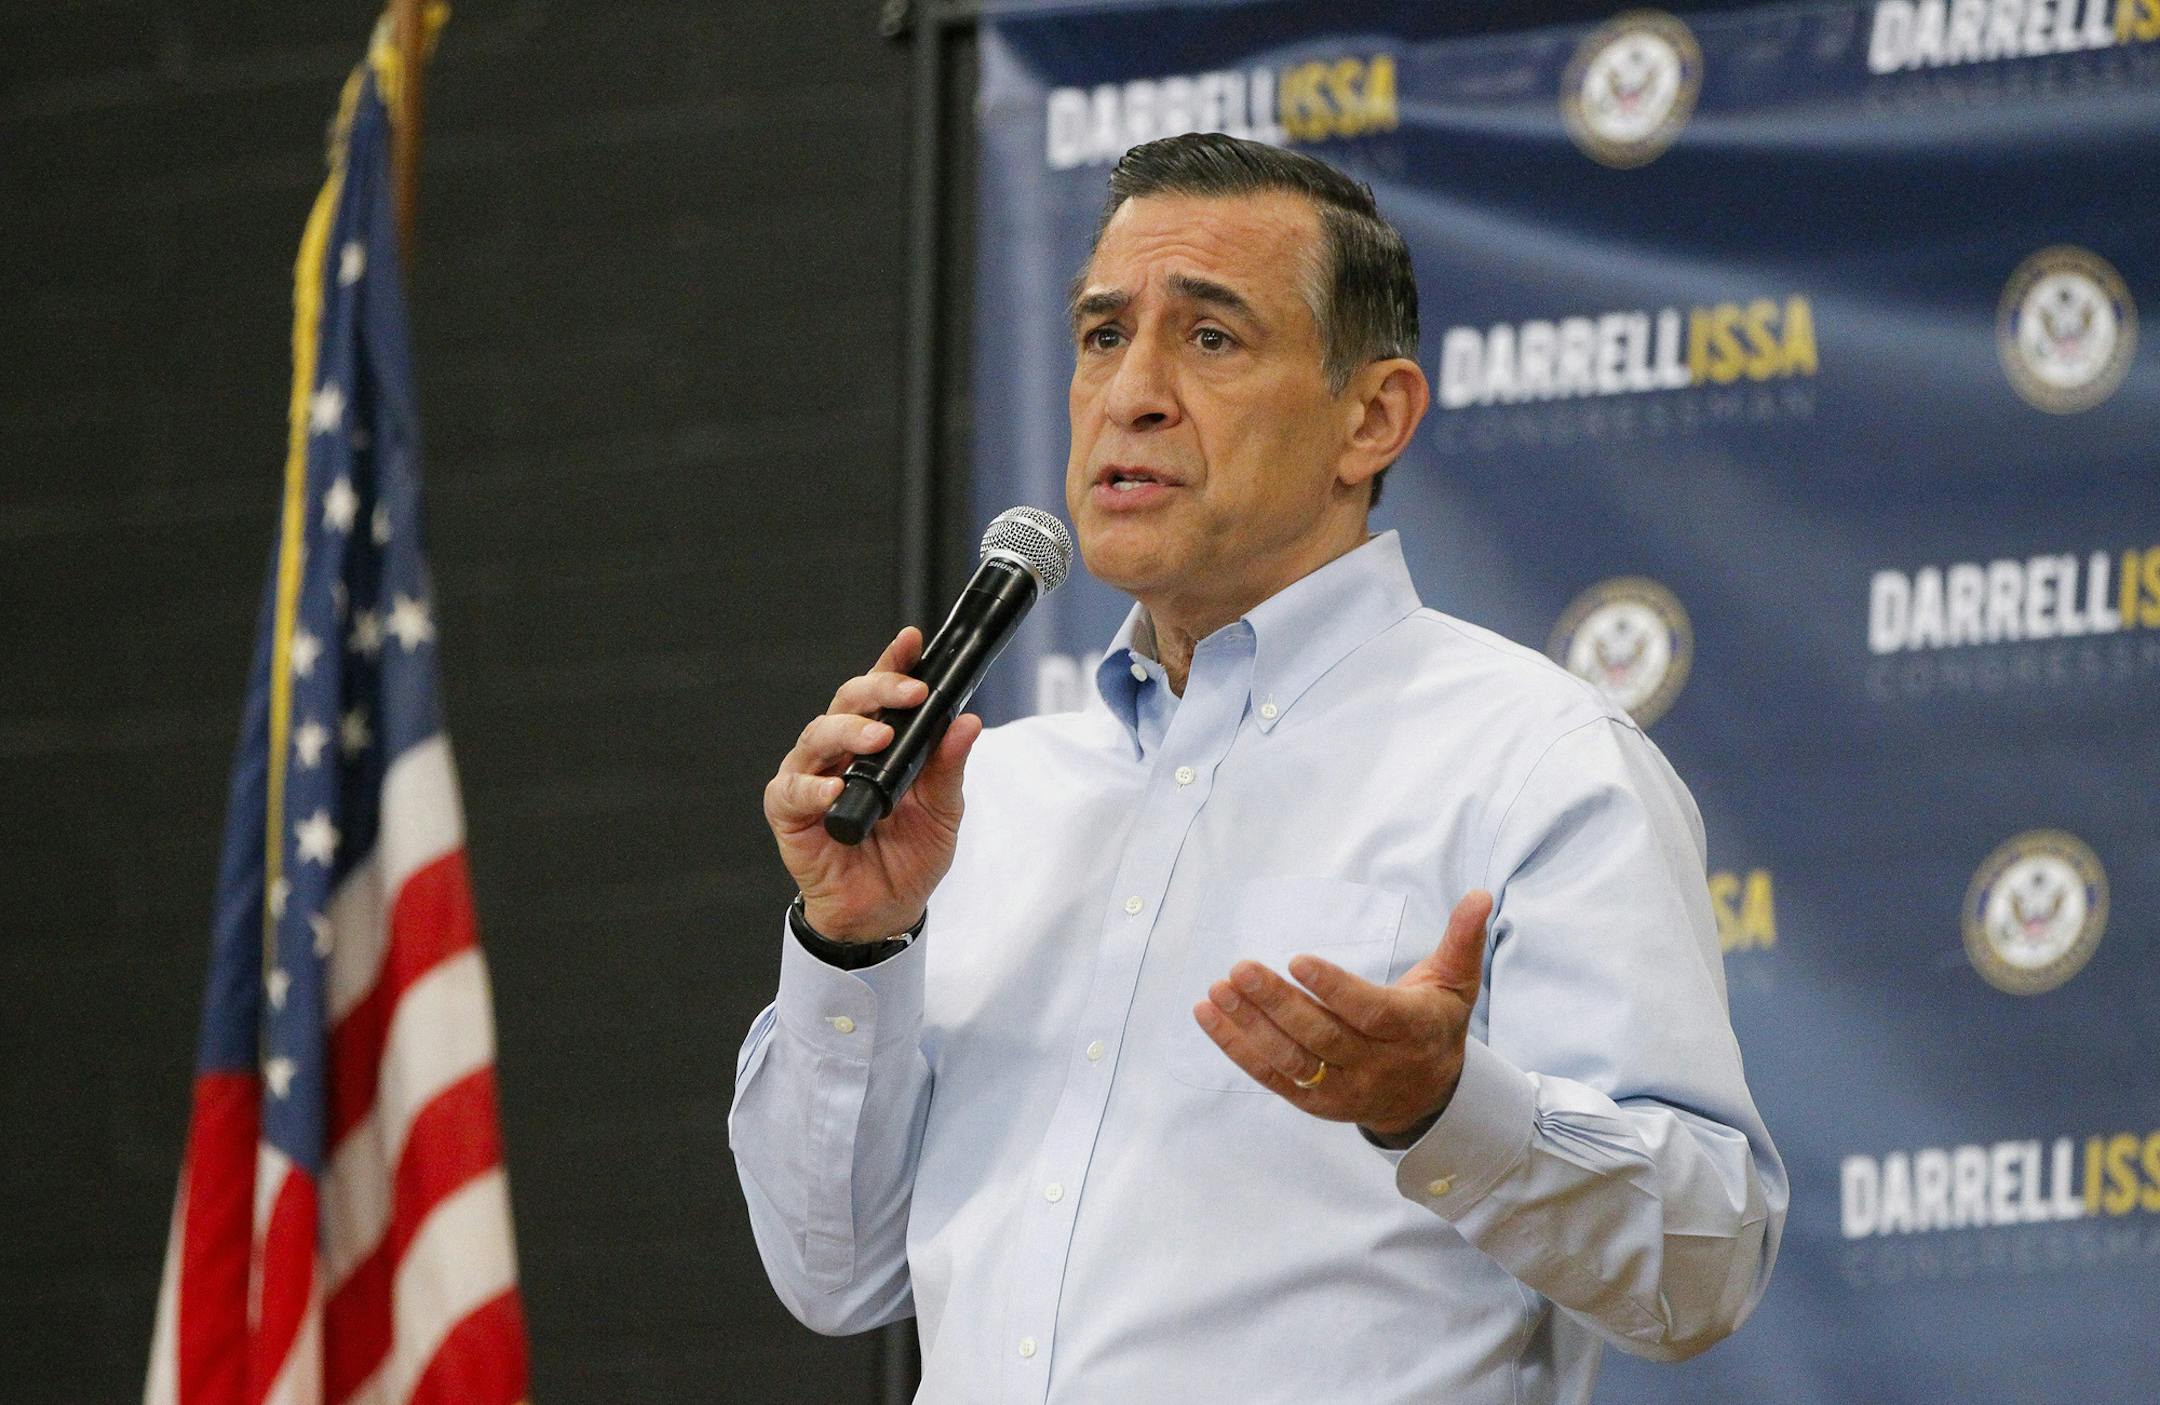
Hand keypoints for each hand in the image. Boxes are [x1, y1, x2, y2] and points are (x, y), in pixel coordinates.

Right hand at [763, 626, 982, 940]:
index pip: (881, 692)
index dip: (892, 664)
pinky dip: (812, 786)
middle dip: (877, 690)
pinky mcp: (789, 813)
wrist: (885, 910)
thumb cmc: (908, 856)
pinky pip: (792, 791)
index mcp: (877, 742)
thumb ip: (949, 766)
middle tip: (909, 695)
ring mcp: (811, 778)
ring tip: (878, 739)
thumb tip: (968, 722)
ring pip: (816, 735)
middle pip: (847, 702)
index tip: (912, 642)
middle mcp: (840, 752)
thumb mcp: (943, 810)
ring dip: (847, 731)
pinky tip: (833, 788)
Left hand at [1192, 890, 1493, 1137]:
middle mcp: (1375, 1066)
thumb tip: (1480, 894)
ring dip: (1248, 1026)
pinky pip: (1271, 1076)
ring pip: (1291, 1059)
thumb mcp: (1455, 984)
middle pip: (1320, 1036)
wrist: (1429, 1098)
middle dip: (1277, 1003)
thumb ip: (1461, 939)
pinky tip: (1208, 1015)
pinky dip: (1236, 1047)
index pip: (1367, 1012)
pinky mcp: (1314, 1102)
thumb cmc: (1434, 1024)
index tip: (1297, 959)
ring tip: (1216, 990)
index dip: (1333, 988)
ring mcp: (1342, 1090)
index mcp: (1410, 1031)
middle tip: (1240, 968)